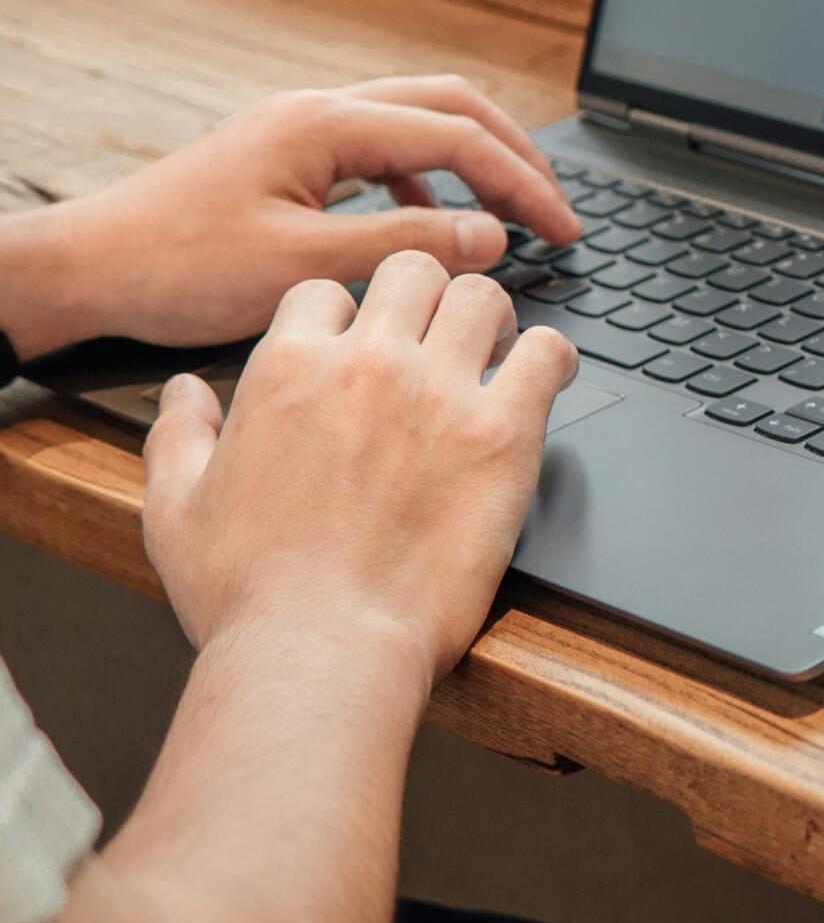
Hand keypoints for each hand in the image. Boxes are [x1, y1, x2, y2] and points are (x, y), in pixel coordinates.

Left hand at [0, 75, 579, 356]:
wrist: (85, 269)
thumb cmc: (174, 267)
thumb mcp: (301, 268)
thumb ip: (404, 246)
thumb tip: (491, 235)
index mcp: (324, 124)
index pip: (458, 136)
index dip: (523, 183)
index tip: (563, 228)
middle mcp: (316, 110)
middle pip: (450, 105)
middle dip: (513, 154)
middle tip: (555, 210)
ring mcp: (300, 129)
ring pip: (418, 122)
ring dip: (473, 164)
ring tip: (508, 217)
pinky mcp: (287, 157)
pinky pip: (381, 151)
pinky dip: (428, 182)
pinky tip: (431, 228)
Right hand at [141, 254, 578, 682]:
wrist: (319, 651)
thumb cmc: (250, 596)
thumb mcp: (175, 511)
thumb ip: (177, 436)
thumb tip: (183, 392)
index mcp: (287, 370)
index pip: (326, 292)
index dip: (345, 316)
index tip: (362, 348)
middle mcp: (366, 365)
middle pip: (412, 272)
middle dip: (425, 295)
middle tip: (439, 336)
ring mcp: (438, 394)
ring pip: (481, 296)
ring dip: (489, 317)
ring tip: (493, 351)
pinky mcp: (502, 434)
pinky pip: (547, 353)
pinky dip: (550, 357)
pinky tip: (543, 378)